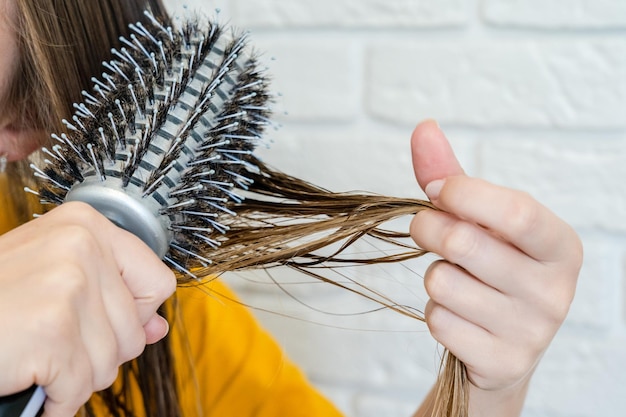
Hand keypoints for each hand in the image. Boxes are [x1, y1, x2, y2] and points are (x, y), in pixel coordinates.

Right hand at [0, 202, 175, 416]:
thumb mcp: (57, 283)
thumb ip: (114, 301)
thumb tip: (158, 326)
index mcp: (86, 226)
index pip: (158, 282)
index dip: (135, 313)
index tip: (96, 316)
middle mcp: (81, 244)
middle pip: (136, 329)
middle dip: (99, 351)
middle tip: (50, 337)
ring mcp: (67, 284)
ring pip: (112, 361)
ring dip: (76, 375)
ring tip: (35, 352)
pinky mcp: (51, 327)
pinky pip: (81, 387)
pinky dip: (56, 398)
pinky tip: (28, 375)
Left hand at [409, 121, 581, 414]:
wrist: (501, 344)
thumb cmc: (491, 269)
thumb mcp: (481, 222)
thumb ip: (452, 177)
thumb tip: (423, 127)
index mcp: (560, 245)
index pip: (516, 212)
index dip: (464, 195)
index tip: (437, 190)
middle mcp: (556, 290)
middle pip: (466, 244)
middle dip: (428, 229)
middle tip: (425, 229)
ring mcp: (533, 332)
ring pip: (444, 285)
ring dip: (433, 277)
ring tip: (455, 281)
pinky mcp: (504, 364)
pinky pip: (440, 322)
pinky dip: (435, 313)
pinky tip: (457, 315)